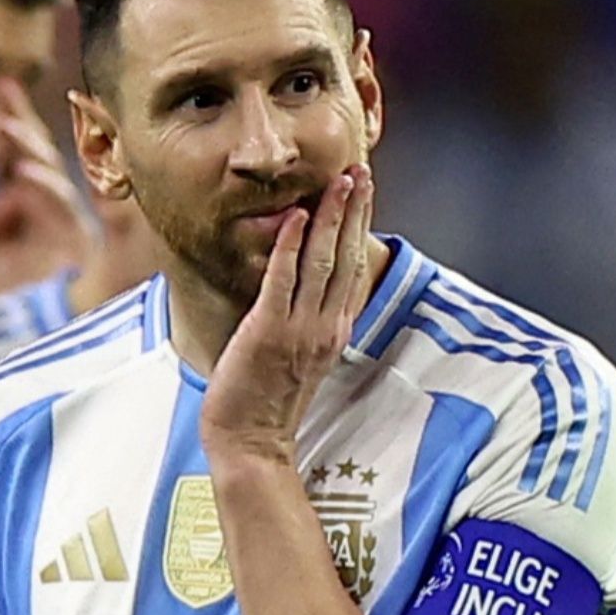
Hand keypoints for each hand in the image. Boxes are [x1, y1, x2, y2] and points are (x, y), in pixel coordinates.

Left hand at [0, 96, 91, 293]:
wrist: (26, 336)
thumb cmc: (9, 294)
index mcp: (32, 206)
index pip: (23, 154)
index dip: (13, 119)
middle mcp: (55, 209)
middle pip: (41, 154)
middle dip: (22, 117)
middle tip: (2, 85)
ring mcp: (69, 223)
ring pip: (52, 173)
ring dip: (29, 146)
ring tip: (3, 125)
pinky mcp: (78, 243)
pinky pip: (63, 206)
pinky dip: (43, 187)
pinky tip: (20, 171)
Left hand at [199, 165, 373, 466]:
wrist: (251, 444)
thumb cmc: (266, 403)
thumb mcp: (299, 358)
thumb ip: (306, 322)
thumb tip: (303, 291)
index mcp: (334, 331)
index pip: (354, 269)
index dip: (360, 227)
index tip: (364, 192)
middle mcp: (325, 327)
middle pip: (347, 257)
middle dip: (355, 211)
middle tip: (360, 170)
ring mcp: (299, 330)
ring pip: (323, 263)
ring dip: (331, 218)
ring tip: (339, 181)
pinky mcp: (268, 333)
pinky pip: (282, 282)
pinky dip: (291, 247)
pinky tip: (296, 216)